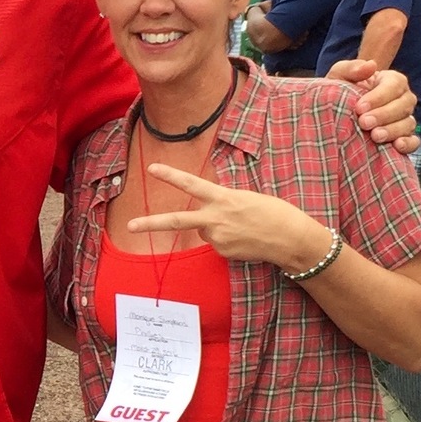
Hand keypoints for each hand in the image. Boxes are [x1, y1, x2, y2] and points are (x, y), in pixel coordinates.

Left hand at [128, 164, 328, 272]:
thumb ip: (221, 205)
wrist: (290, 239)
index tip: (152, 168)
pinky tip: (245, 239)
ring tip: (243, 227)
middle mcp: (216, 218)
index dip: (171, 175)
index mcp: (223, 198)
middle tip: (130, 225)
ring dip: (217, 228)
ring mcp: (218, 238)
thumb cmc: (273, 212)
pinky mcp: (223, 253)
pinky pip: (218, 244)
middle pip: (176, 221)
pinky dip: (227, 240)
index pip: (192, 184)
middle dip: (150, 224)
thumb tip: (206, 221)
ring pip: (205, 231)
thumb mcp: (245, 199)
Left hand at [326, 58, 420, 151]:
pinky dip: (408, 144)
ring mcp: (405, 119)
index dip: (379, 97)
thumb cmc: (341, 91)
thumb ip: (351, 68)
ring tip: (375, 136)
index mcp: (392, 80)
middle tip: (364, 123)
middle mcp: (403, 99)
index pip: (394, 85)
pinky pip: (414, 141)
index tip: (359, 107)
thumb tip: (370, 65)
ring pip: (408, 123)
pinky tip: (397, 146)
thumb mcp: (340, 76)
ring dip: (392, 130)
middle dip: (384, 115)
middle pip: (403, 105)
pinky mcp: (404, 137)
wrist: (336, 114)